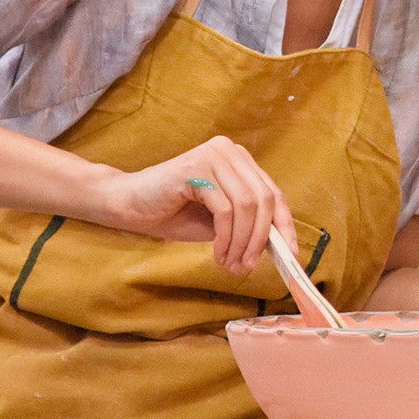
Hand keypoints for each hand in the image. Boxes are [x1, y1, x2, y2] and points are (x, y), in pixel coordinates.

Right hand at [98, 136, 297, 273]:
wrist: (128, 207)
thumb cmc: (174, 213)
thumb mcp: (221, 222)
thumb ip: (248, 224)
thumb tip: (280, 245)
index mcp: (240, 160)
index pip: (273, 193)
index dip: (285, 225)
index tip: (290, 254)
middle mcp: (230, 151)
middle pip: (264, 199)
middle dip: (261, 239)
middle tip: (248, 267)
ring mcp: (213, 156)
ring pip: (247, 206)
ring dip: (242, 243)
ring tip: (230, 264)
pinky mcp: (196, 168)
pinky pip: (225, 210)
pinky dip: (226, 238)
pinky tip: (218, 254)